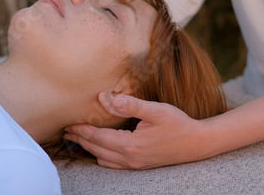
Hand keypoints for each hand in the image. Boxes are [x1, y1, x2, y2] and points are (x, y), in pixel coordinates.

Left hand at [64, 92, 210, 168]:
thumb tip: (108, 98)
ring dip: (90, 149)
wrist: (197, 143)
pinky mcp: (140, 165)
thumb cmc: (178, 124)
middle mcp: (129, 158)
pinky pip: (114, 165)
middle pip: (96, 150)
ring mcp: (135, 164)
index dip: (81, 130)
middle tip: (66, 131)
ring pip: (103, 159)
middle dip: (81, 140)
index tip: (68, 124)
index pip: (97, 138)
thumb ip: (131, 105)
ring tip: (80, 139)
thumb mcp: (156, 110)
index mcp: (129, 144)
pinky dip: (102, 157)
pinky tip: (100, 150)